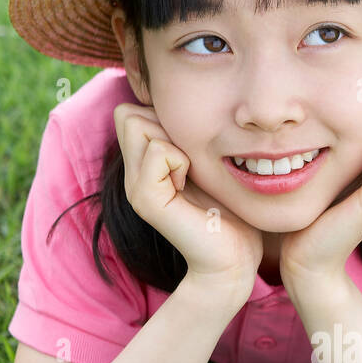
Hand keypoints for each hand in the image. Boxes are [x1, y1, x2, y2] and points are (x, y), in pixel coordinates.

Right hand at [113, 102, 262, 288]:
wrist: (233, 261)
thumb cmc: (231, 213)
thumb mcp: (208, 164)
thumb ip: (189, 138)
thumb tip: (185, 101)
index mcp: (145, 165)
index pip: (131, 111)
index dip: (162, 119)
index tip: (191, 153)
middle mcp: (133, 175)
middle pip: (128, 113)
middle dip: (165, 126)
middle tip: (190, 162)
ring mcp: (135, 187)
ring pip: (137, 124)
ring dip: (174, 141)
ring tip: (190, 174)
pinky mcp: (145, 199)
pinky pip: (157, 150)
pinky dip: (180, 159)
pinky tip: (190, 185)